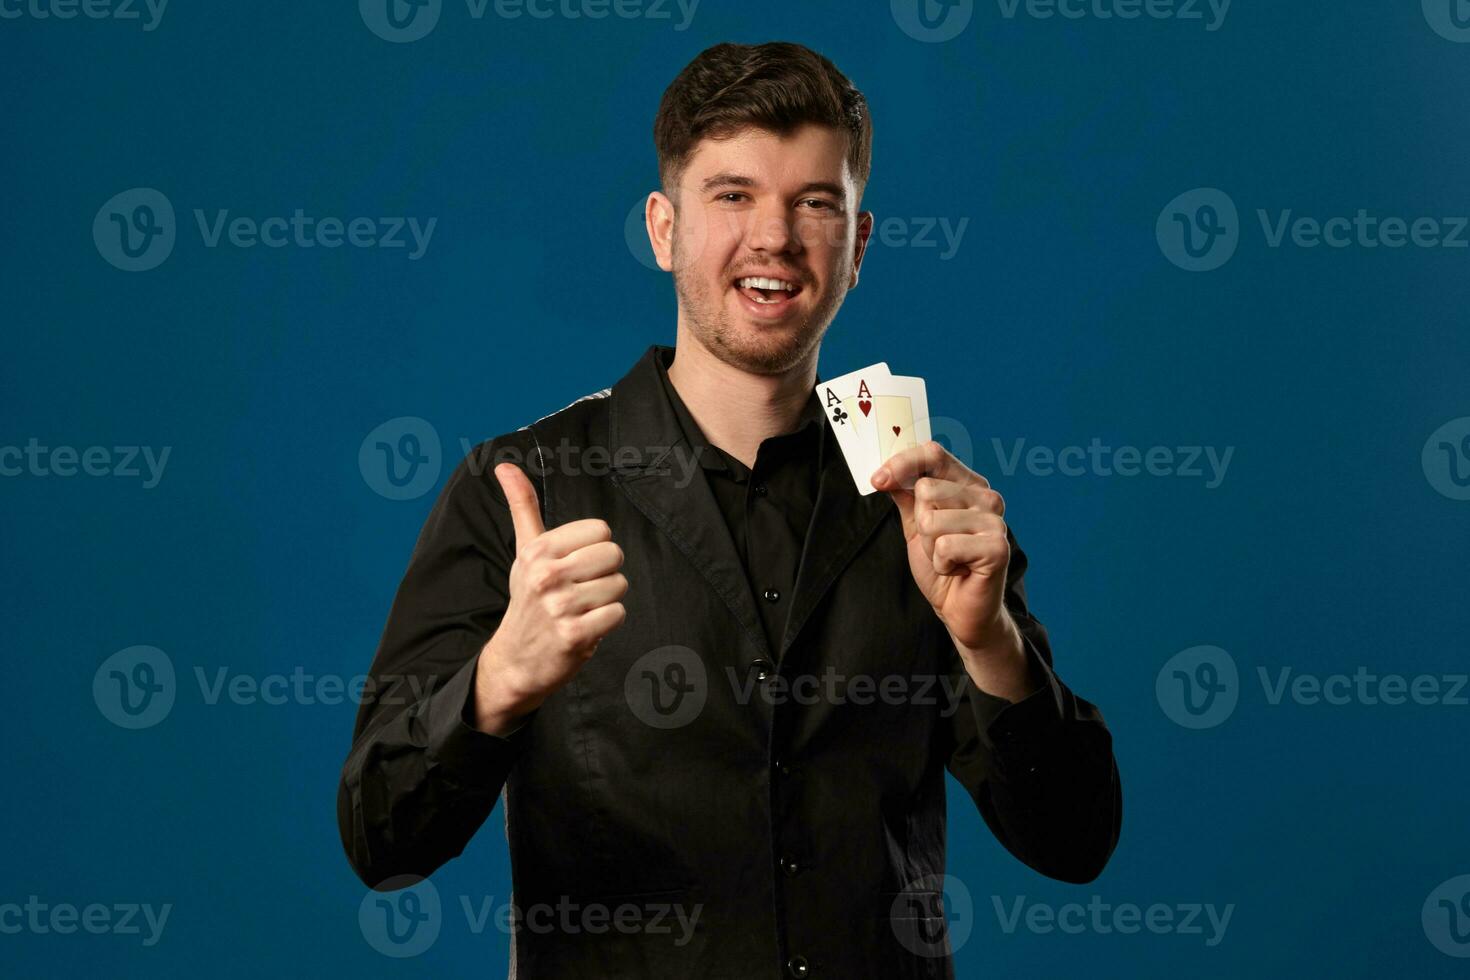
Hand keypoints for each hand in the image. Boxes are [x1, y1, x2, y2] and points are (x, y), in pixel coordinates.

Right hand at [473, 463, 627, 733]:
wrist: (515, 659)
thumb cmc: (528, 600)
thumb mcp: (524, 551)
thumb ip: (523, 506)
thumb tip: (505, 465)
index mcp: (539, 550)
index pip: (601, 531)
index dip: (595, 550)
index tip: (575, 567)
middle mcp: (546, 575)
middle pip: (614, 555)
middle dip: (605, 575)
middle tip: (580, 591)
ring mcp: (560, 606)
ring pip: (619, 586)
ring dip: (606, 601)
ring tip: (581, 611)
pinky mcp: (574, 635)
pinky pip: (617, 614)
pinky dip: (607, 624)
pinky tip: (585, 628)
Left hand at [871, 442, 1028, 689]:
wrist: (960, 608)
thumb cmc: (942, 565)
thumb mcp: (915, 525)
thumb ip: (905, 495)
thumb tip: (885, 473)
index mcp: (969, 484)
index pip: (933, 453)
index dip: (901, 464)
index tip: (877, 480)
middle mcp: (987, 497)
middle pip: (927, 490)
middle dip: (919, 524)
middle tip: (937, 544)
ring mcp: (995, 521)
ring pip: (932, 520)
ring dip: (930, 547)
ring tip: (948, 558)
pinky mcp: (997, 548)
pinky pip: (945, 546)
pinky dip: (942, 564)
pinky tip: (957, 570)